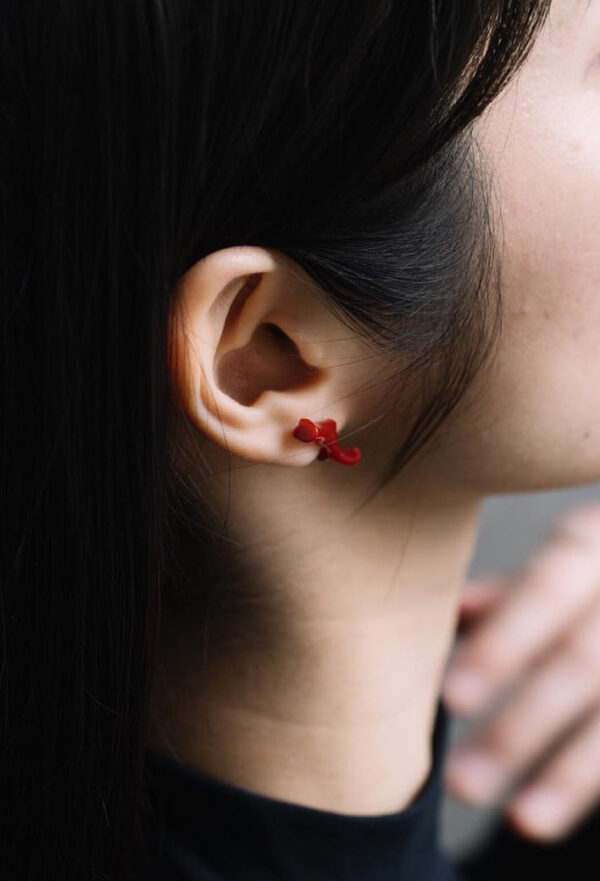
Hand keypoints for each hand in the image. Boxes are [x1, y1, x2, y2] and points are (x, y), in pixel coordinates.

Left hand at [442, 504, 599, 842]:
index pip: (545, 592)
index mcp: (596, 544)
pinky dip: (595, 773)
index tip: (453, 699)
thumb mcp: (570, 555)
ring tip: (521, 821)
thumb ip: (514, 590)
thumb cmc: (598, 570)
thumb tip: (453, 610)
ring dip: (571, 774)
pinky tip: (556, 811)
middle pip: (580, 663)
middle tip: (462, 781)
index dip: (503, 646)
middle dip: (522, 727)